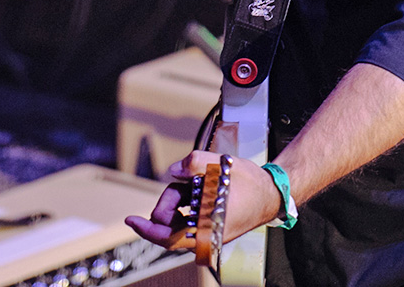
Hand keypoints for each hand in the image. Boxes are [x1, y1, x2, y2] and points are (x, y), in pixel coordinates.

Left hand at [125, 151, 281, 249]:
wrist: (272, 194)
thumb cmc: (251, 184)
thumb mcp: (221, 165)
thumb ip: (193, 164)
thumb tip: (173, 171)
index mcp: (208, 229)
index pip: (168, 237)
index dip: (146, 229)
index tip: (131, 219)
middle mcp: (207, 239)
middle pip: (170, 225)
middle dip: (170, 202)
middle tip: (183, 183)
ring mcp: (208, 236)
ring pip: (178, 221)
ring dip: (181, 201)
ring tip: (197, 183)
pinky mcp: (210, 231)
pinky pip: (188, 220)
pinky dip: (187, 205)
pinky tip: (196, 190)